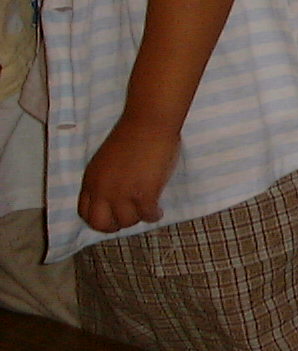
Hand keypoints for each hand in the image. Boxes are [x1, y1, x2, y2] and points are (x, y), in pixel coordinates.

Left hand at [78, 116, 180, 232]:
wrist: (148, 124)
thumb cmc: (131, 135)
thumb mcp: (105, 161)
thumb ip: (105, 180)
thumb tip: (115, 197)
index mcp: (91, 180)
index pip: (85, 213)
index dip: (99, 220)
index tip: (112, 217)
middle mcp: (103, 190)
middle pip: (101, 224)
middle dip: (115, 226)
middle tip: (129, 219)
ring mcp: (123, 193)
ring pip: (127, 221)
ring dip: (138, 218)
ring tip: (147, 211)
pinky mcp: (144, 194)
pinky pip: (148, 215)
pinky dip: (154, 215)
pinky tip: (158, 210)